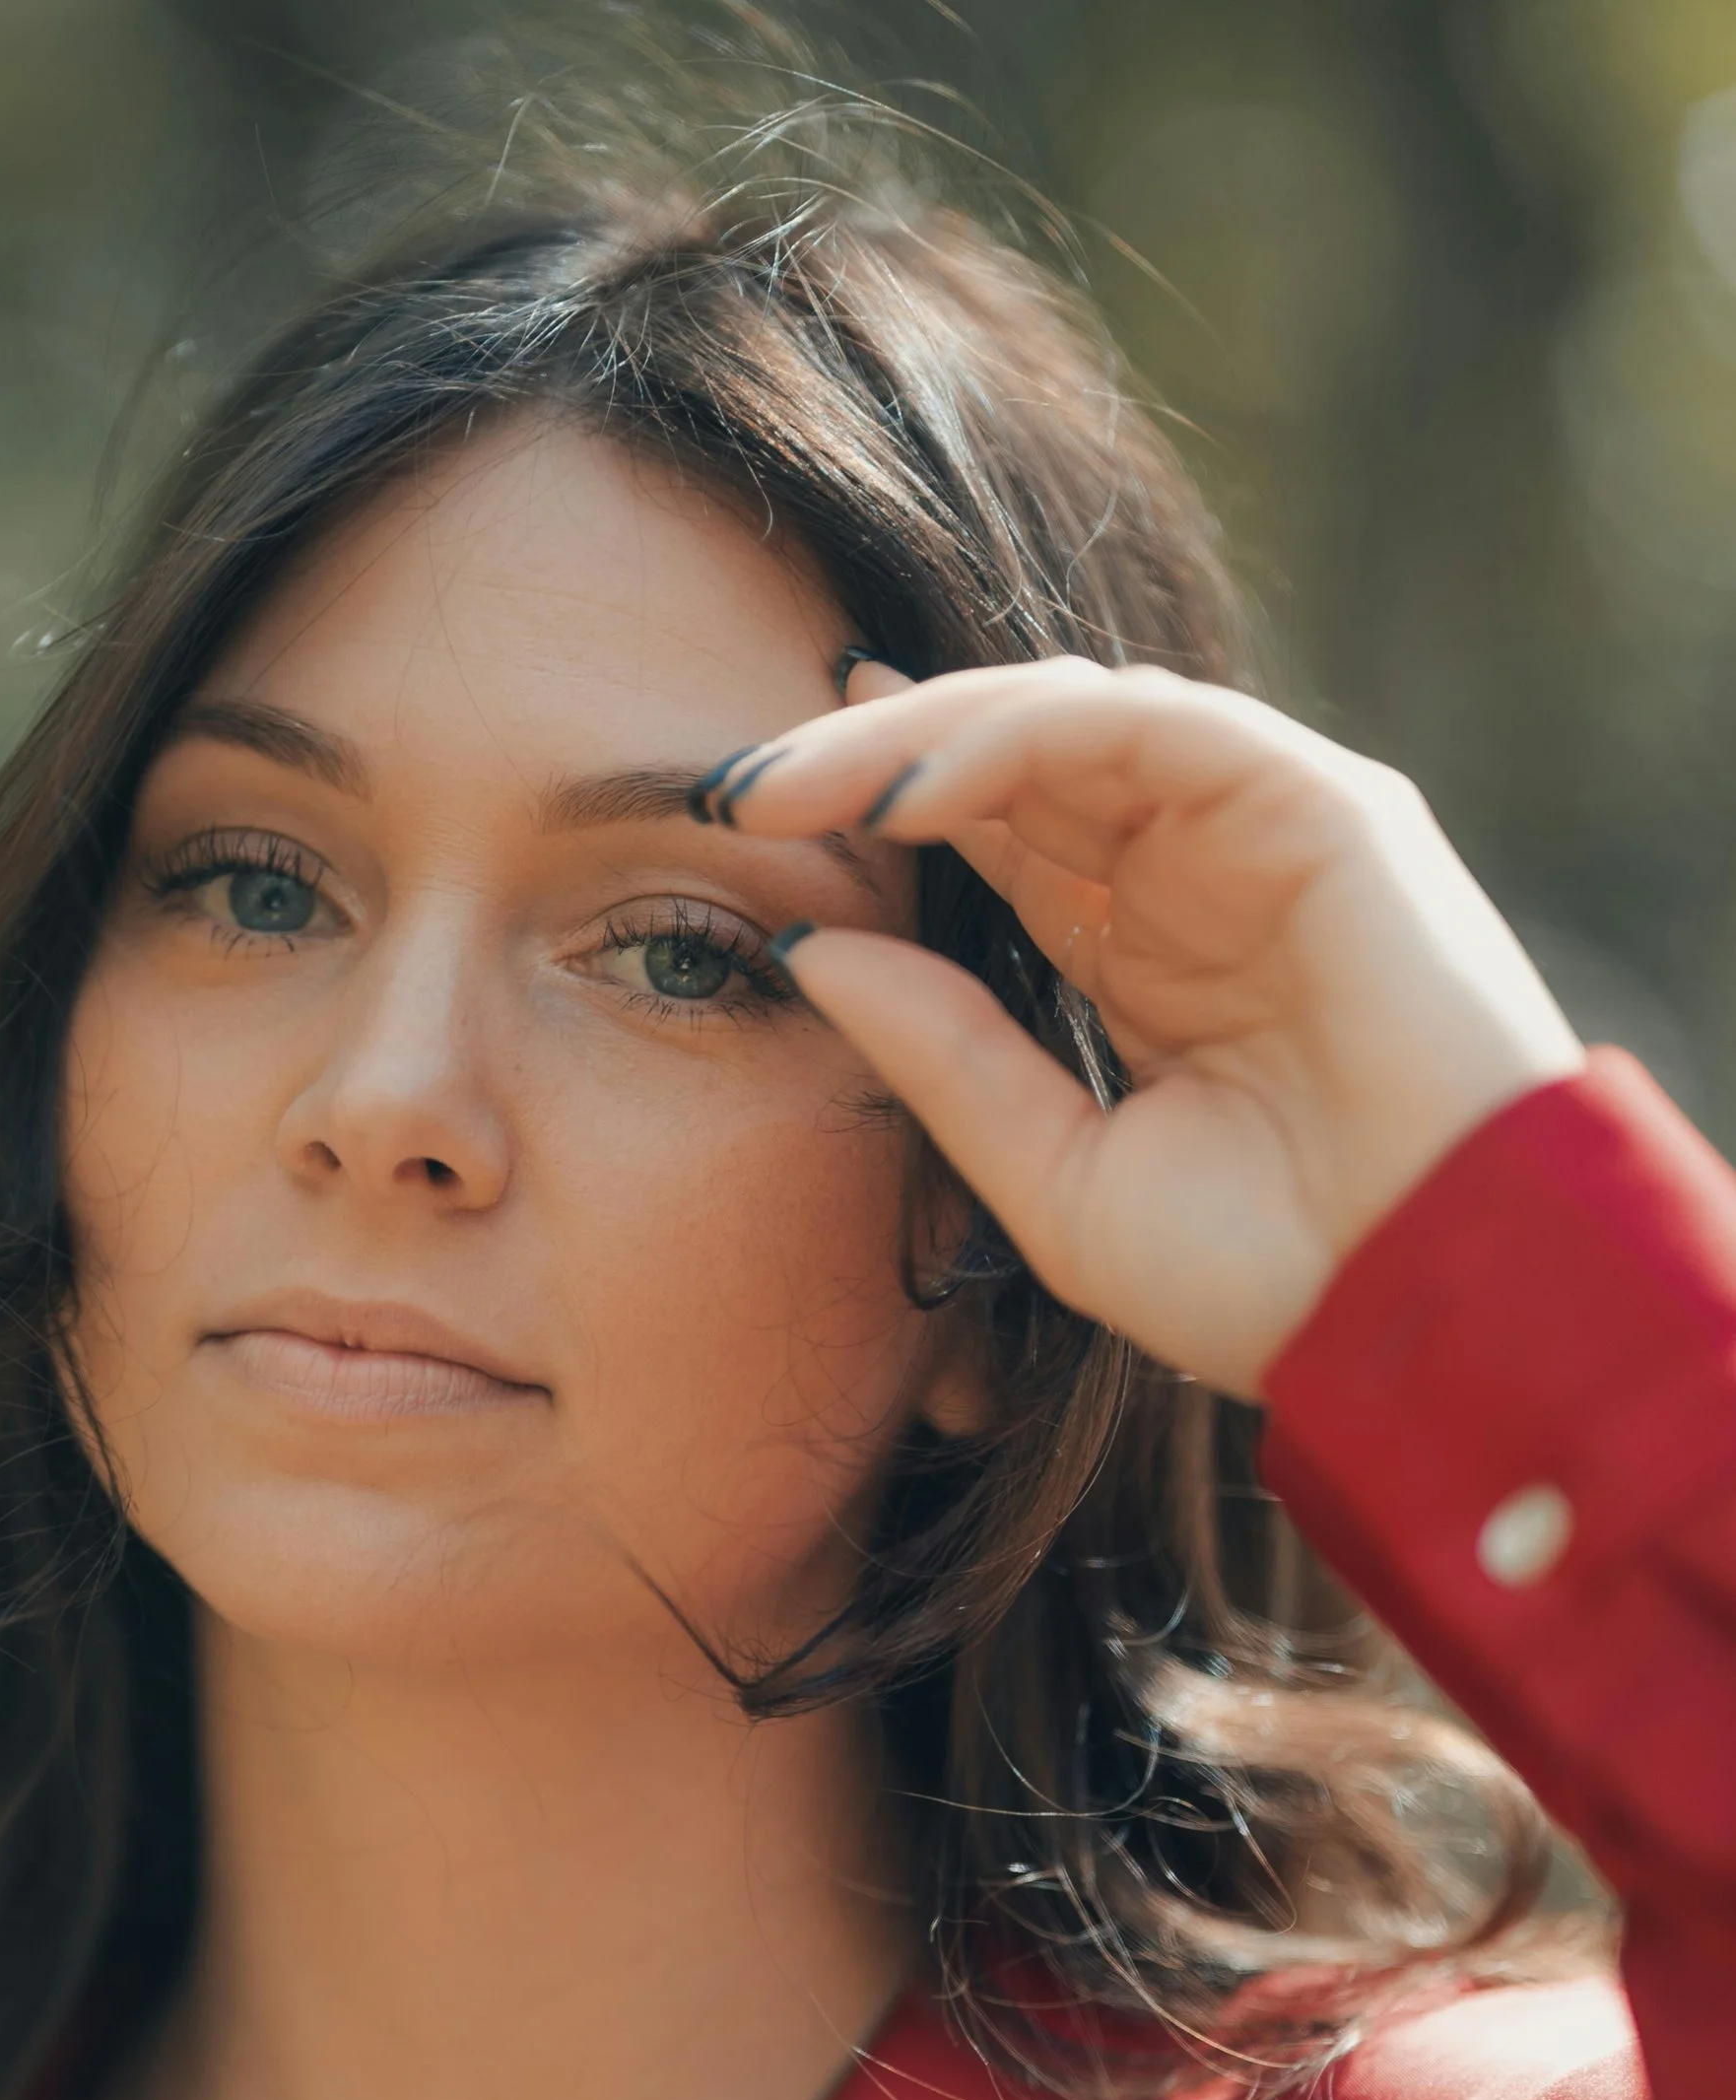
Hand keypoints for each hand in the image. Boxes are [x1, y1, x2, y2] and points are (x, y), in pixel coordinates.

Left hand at [707, 658, 1583, 1398]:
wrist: (1416, 1324)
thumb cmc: (1262, 1278)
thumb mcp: (1052, 1171)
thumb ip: (939, 1053)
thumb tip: (805, 951)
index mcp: (1145, 956)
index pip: (998, 835)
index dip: (875, 807)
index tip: (746, 816)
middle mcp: (1199, 876)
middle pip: (1010, 764)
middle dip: (866, 760)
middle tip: (736, 788)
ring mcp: (1262, 832)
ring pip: (1064, 720)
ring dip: (916, 737)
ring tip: (788, 788)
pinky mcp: (1321, 806)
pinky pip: (1145, 727)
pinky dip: (1016, 740)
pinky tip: (906, 793)